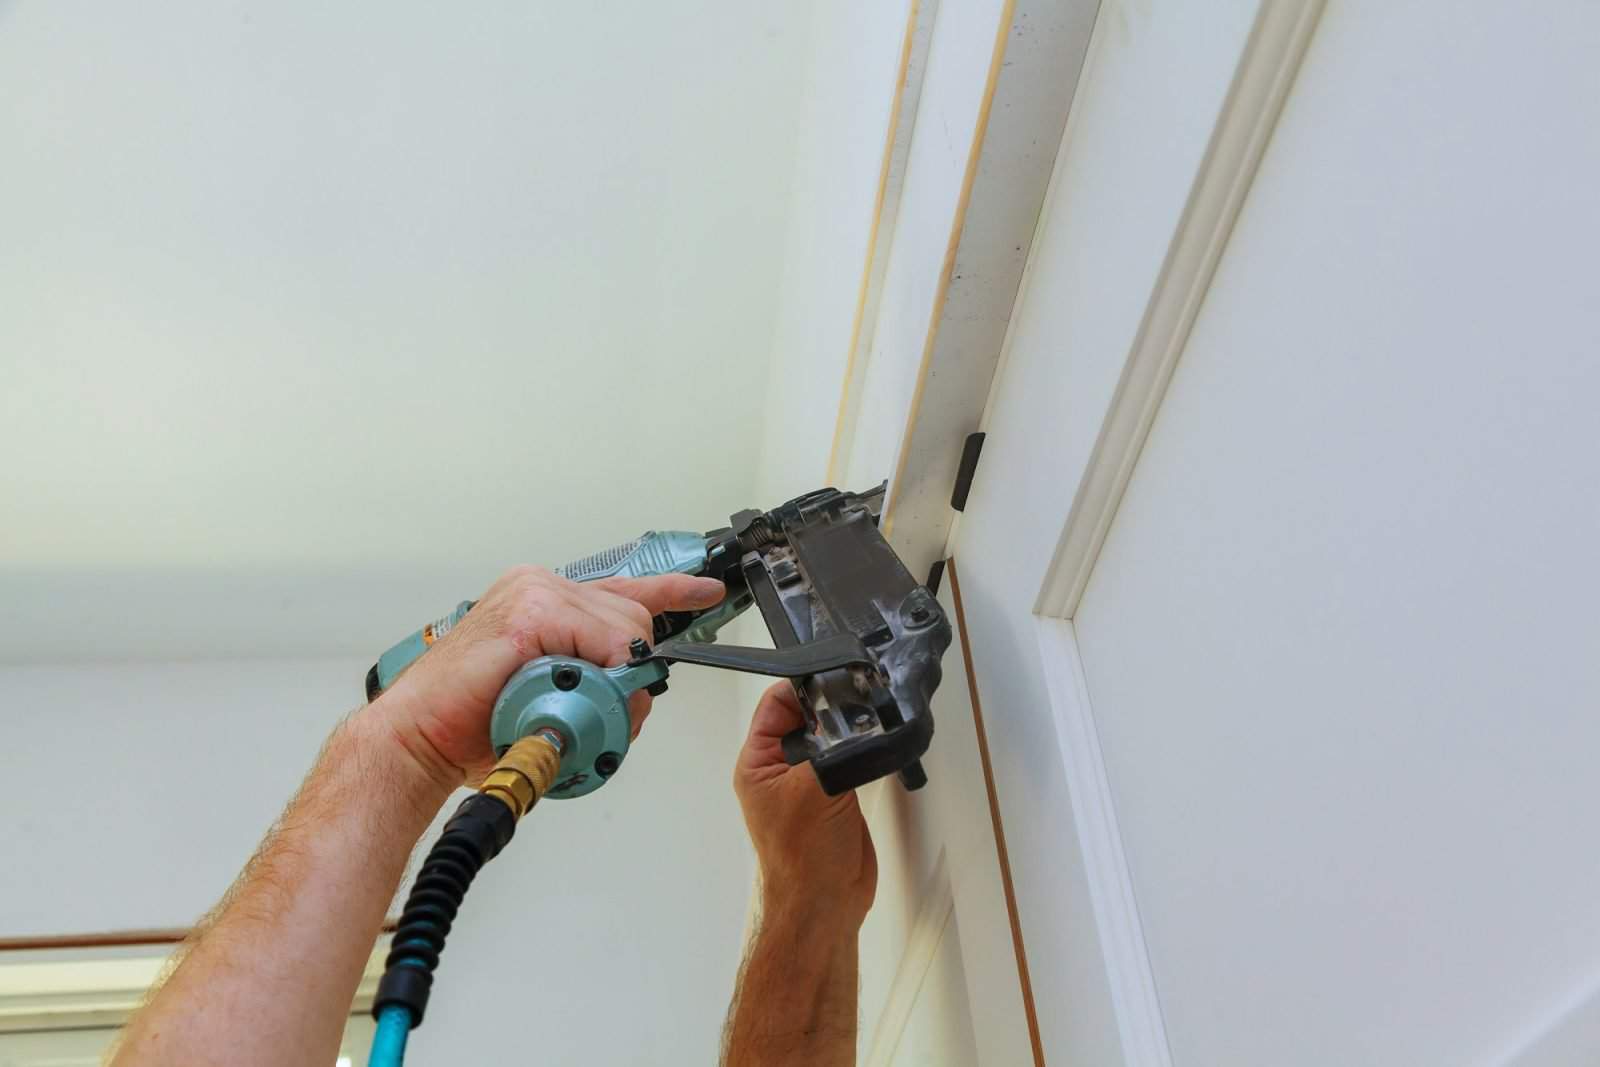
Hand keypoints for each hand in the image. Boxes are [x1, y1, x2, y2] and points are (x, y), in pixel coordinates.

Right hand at [374, 565, 724, 789]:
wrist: (420, 737)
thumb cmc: (474, 722)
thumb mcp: (549, 697)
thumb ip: (590, 686)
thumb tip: (634, 695)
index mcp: (545, 600)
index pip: (624, 589)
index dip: (671, 593)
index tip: (705, 592)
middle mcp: (541, 586)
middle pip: (633, 619)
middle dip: (630, 672)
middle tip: (597, 712)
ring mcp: (534, 592)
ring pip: (623, 631)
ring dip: (608, 684)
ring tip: (559, 708)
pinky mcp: (529, 611)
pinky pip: (601, 641)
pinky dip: (596, 674)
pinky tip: (561, 690)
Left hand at [734, 682, 876, 925]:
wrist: (826, 904)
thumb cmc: (804, 857)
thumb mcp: (812, 790)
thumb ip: (832, 748)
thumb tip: (855, 719)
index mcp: (758, 763)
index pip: (776, 704)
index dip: (804, 685)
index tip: (836, 675)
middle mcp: (781, 768)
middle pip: (807, 716)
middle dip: (832, 703)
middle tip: (862, 689)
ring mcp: (809, 781)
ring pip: (830, 737)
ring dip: (849, 727)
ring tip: (873, 709)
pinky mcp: (836, 794)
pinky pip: (849, 758)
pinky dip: (863, 747)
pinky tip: (879, 739)